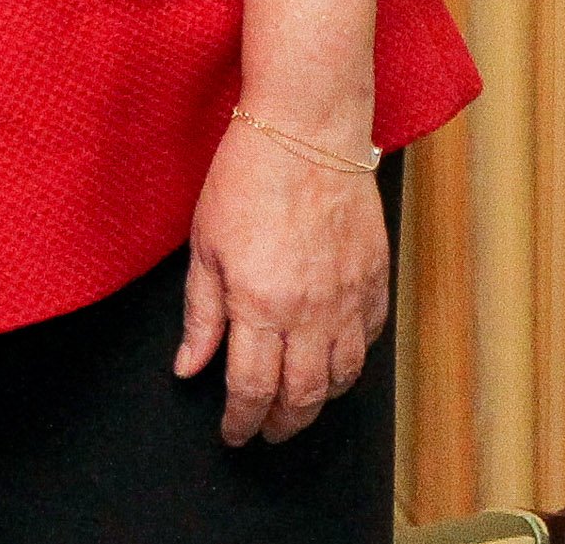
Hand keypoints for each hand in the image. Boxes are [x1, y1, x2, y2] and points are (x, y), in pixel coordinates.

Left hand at [174, 115, 389, 444]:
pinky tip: (334, 361)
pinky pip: (369, 340)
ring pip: (342, 377)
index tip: (233, 434)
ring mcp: (349, 299)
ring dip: (319, 402)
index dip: (241, 421)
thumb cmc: (245, 179)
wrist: (306, 132)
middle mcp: (310, 312)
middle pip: (302, 395)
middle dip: (281, 424)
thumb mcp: (204, 245)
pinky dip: (351, 362)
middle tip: (266, 433)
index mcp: (259, 304)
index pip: (252, 388)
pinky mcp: (375, 281)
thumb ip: (200, 314)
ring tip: (298, 408)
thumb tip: (189, 368)